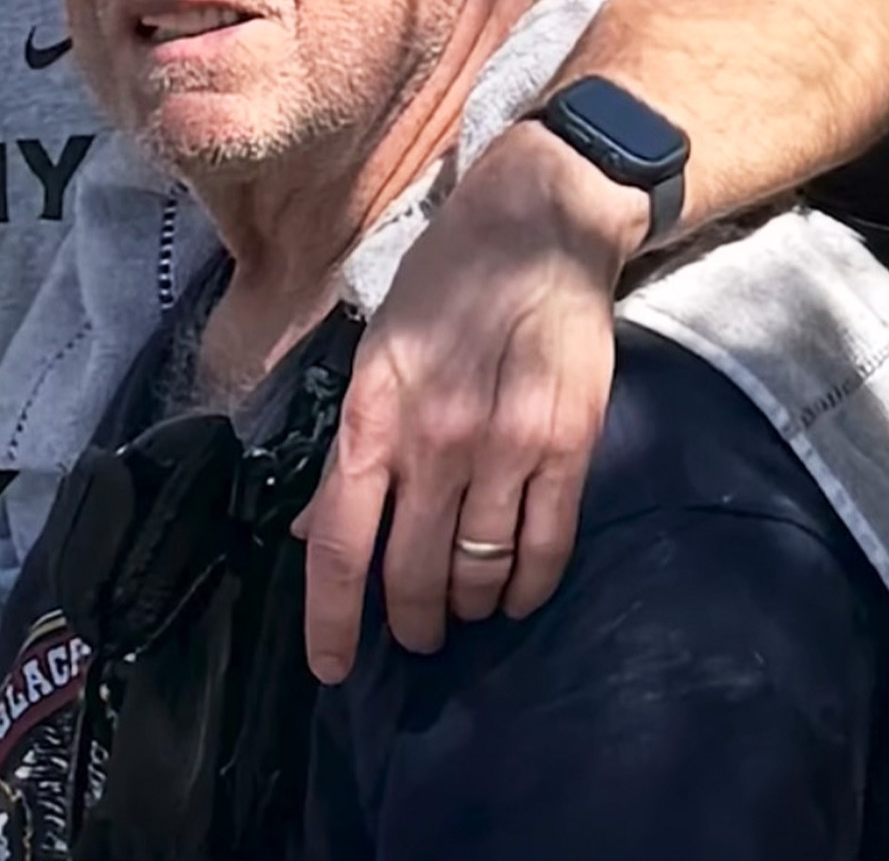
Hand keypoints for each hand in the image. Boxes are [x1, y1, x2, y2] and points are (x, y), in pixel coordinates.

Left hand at [295, 120, 640, 673]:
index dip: (331, 617)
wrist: (540, 222)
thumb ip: (355, 440)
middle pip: (410, 570)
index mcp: (373, 410)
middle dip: (408, 621)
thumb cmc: (446, 281)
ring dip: (466, 606)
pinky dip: (527, 587)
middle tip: (412, 633)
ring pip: (477, 571)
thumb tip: (320, 527)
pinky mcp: (568, 445)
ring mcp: (505, 444)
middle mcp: (434, 436)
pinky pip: (546, 548)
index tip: (332, 666)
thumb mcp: (377, 348)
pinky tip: (516, 595)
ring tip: (462, 609)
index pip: (337, 538)